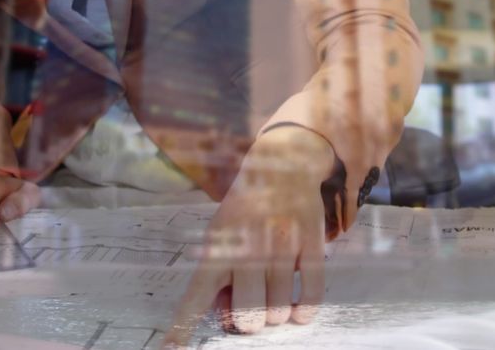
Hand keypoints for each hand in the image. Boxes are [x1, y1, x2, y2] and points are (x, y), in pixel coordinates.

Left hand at [163, 127, 334, 346]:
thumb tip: (224, 312)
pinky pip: (311, 295)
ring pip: (279, 310)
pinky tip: (299, 309)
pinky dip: (305, 311)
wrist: (283, 165)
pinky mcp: (311, 244)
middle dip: (250, 321)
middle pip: (248, 316)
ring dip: (276, 314)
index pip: (196, 296)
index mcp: (219, 247)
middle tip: (252, 305)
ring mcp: (283, 247)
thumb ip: (219, 272)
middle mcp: (249, 249)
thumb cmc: (246, 206)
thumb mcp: (220, 232)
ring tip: (274, 298)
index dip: (183, 327)